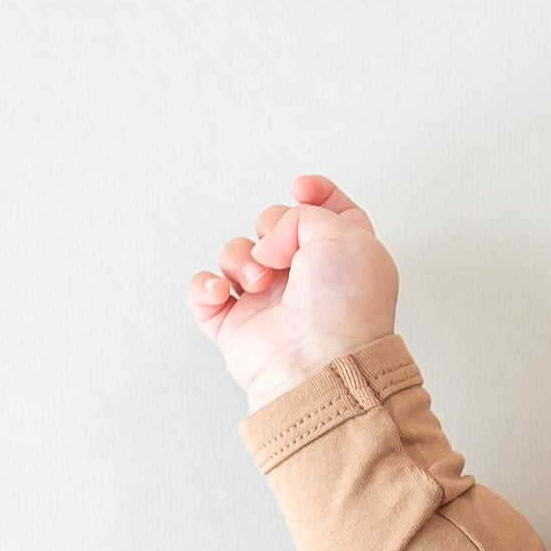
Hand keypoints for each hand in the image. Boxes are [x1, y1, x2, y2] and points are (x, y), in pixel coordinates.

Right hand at [186, 172, 399, 405]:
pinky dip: (206, 287)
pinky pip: (204, 292)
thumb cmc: (344, 309)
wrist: (318, 363)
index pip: (327, 212)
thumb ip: (306, 213)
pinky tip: (224, 293)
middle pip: (272, 225)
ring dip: (240, 259)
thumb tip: (270, 239)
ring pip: (236, 253)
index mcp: (342, 258)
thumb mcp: (345, 233)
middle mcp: (306, 279)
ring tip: (260, 283)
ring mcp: (270, 302)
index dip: (313, 192)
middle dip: (271, 226)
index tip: (300, 188)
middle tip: (283, 254)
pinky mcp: (237, 326)